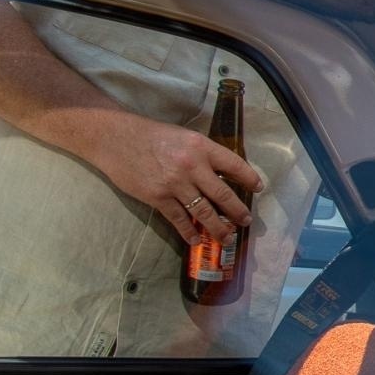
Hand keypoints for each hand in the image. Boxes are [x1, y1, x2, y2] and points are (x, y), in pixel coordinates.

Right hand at [89, 112, 261, 244]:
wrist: (116, 139)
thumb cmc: (152, 135)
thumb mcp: (185, 137)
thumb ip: (203, 154)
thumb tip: (222, 174)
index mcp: (202, 147)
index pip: (234, 165)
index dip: (249, 178)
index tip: (258, 188)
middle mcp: (192, 166)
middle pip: (223, 194)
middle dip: (237, 210)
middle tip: (245, 221)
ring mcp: (175, 184)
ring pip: (204, 211)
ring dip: (218, 227)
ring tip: (228, 236)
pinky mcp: (158, 197)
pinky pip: (179, 219)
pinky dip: (190, 232)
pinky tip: (197, 240)